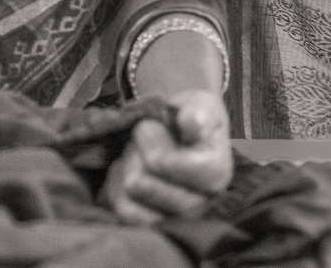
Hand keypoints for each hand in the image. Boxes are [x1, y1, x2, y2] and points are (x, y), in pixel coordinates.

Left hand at [101, 89, 232, 225]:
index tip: (147, 126)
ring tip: (134, 154)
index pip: (163, 165)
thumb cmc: (191, 117)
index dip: (148, 140)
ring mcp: (175, 220)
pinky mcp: (152, 225)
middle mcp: (200, 205)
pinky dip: (116, 186)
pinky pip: (121, 212)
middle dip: (134, 153)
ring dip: (125, 170)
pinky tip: (125, 169)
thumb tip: (191, 120)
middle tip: (141, 137)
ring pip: (129, 205)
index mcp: (215, 174)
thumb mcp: (200, 105)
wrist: (184, 131)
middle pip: (141, 185)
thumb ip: (198, 112)